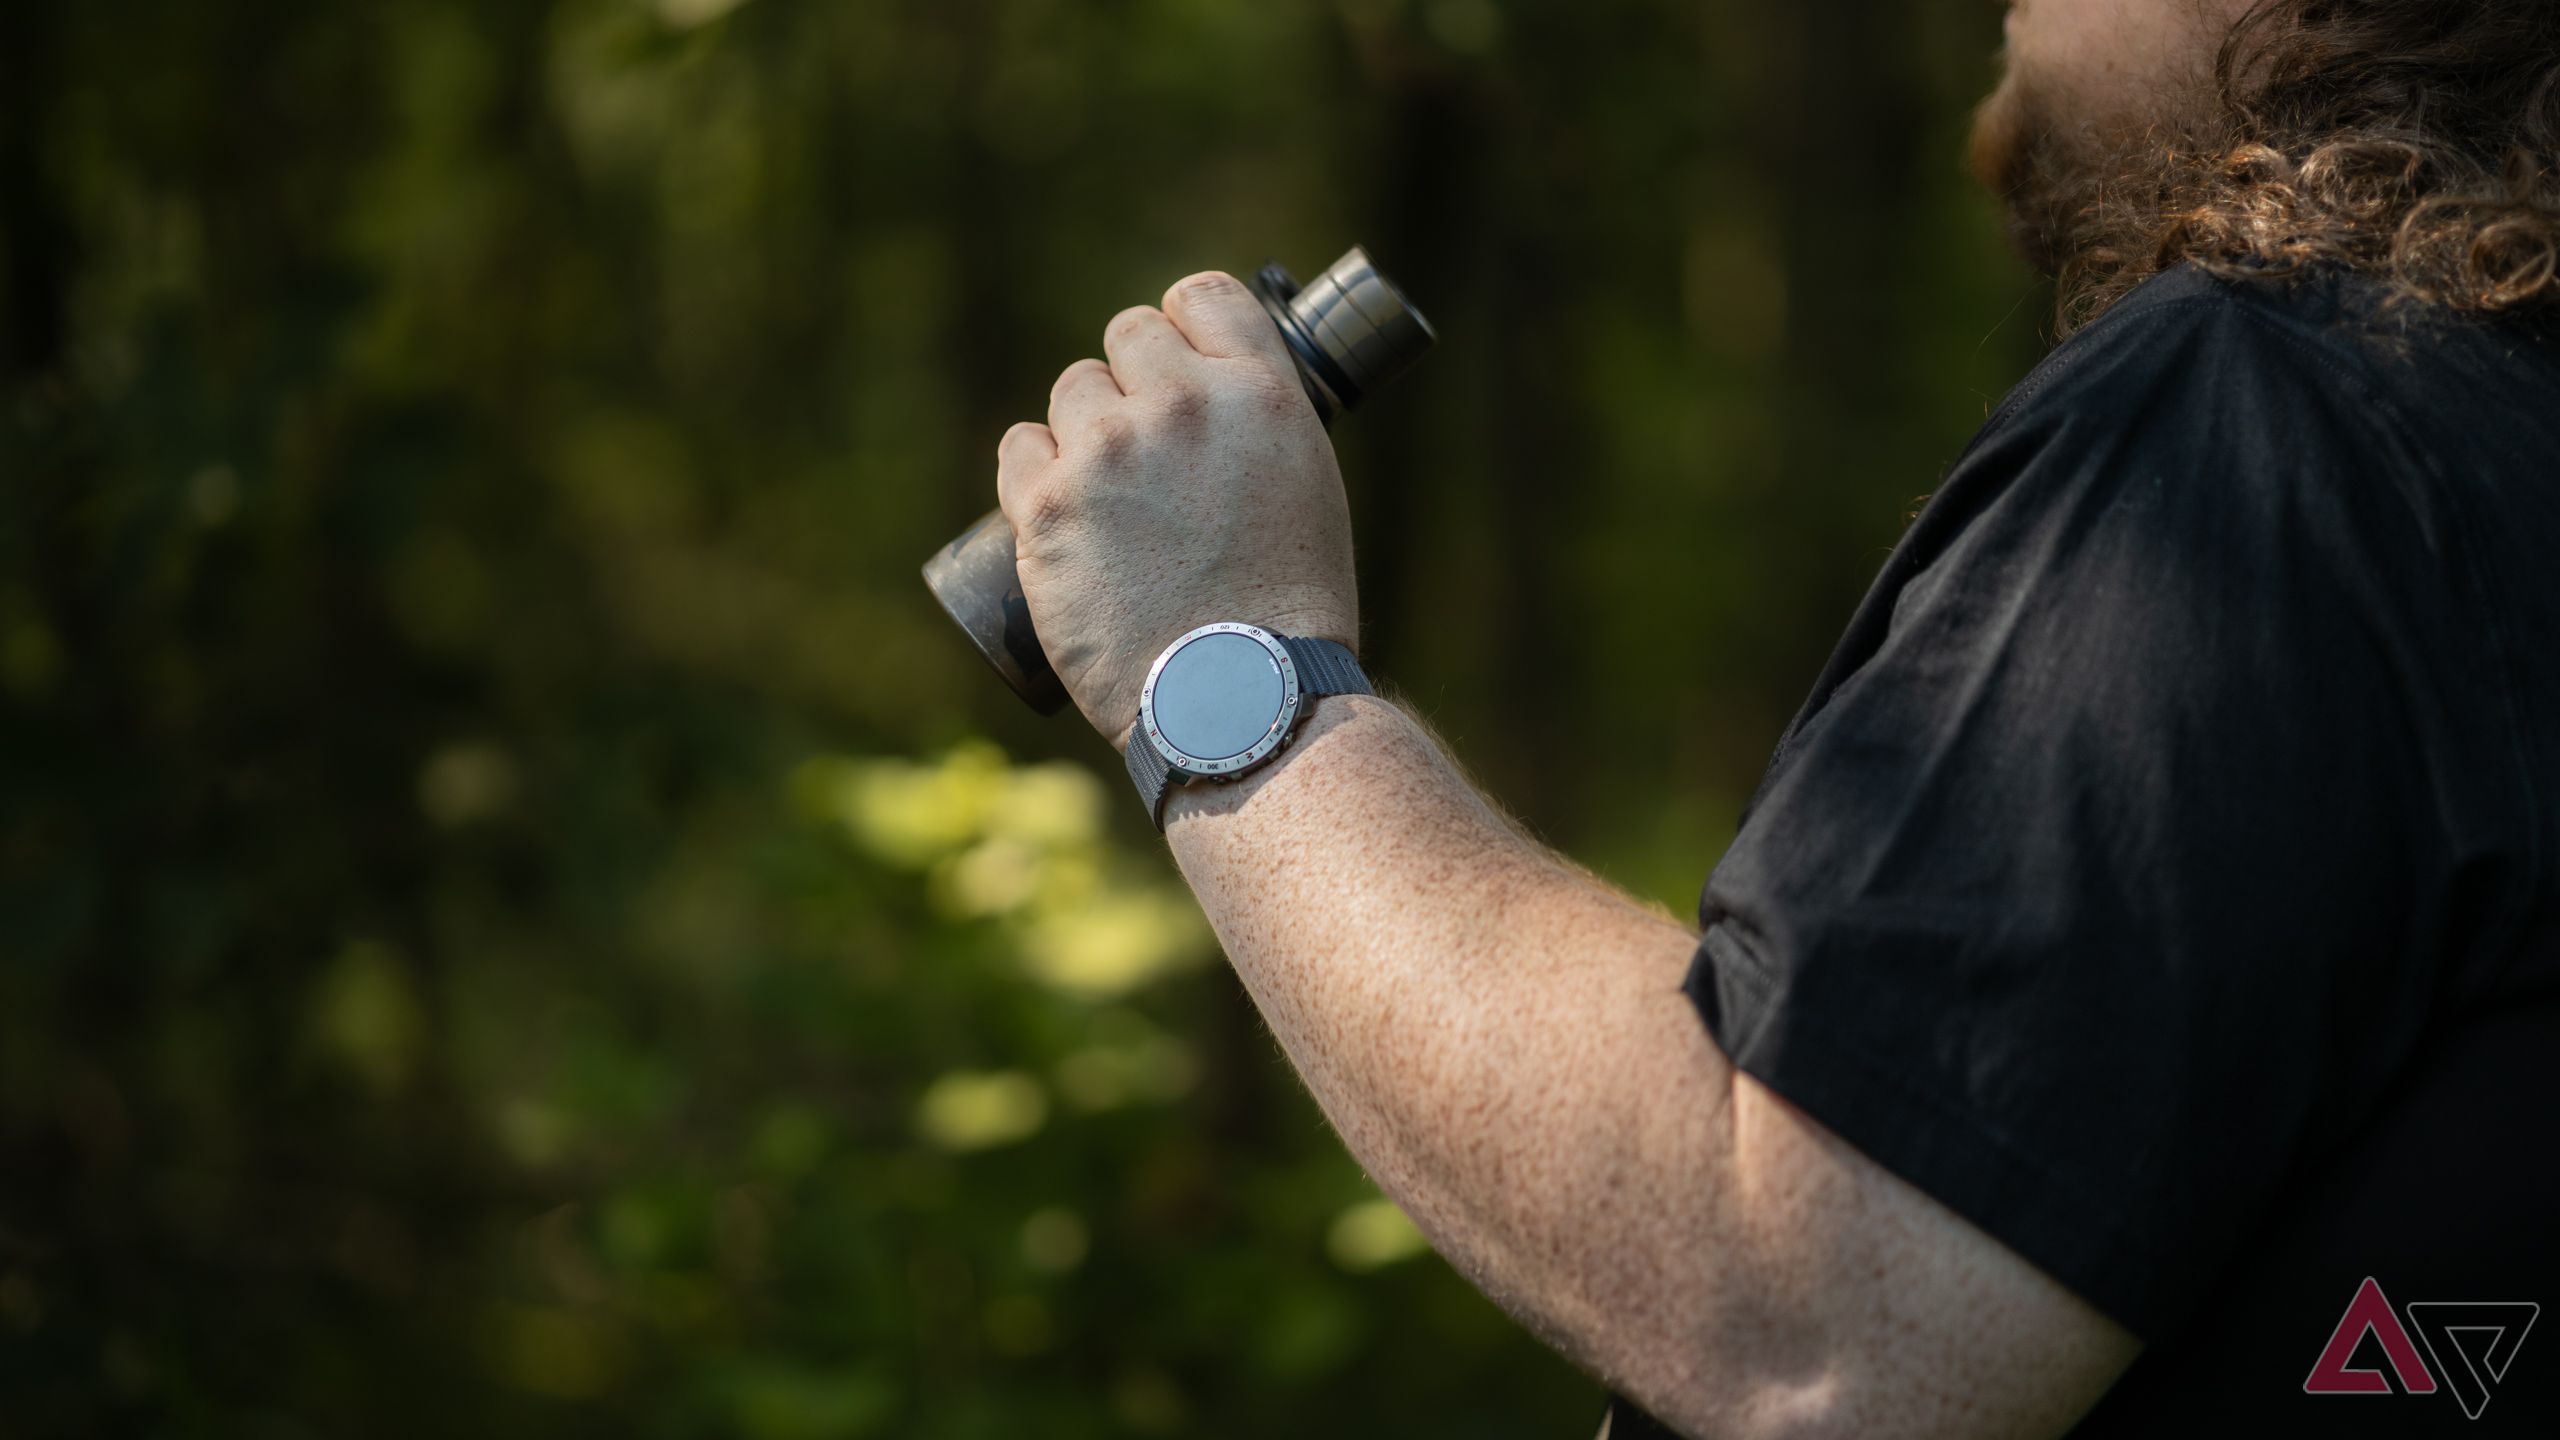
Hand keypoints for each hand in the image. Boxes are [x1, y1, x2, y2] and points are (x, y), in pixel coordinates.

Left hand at [996, 271, 1359, 747]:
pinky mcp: (1048, 506)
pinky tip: (1061, 511)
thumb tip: (1211, 398)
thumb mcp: (1308, 490)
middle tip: (1145, 446)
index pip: (1202, 296)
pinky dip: (1037, 475)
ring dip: (1085, 430)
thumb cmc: (1286, 610)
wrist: (1235, 697)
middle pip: (1128, 334)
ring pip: (1072, 391)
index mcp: (1260, 393)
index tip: (1177, 358)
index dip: (1184, 325)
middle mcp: (1182, 405)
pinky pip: (1020, 447)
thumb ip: (1259, 428)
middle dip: (1133, 380)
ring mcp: (1108, 453)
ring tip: (1113, 499)